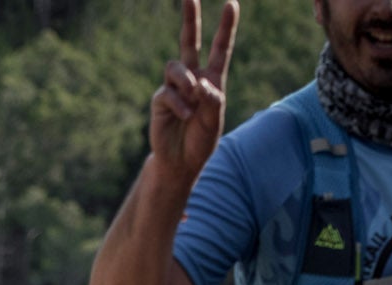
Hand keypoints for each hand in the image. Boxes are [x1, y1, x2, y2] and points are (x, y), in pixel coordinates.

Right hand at [149, 0, 237, 182]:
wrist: (180, 163)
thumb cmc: (200, 142)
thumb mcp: (214, 121)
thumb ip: (212, 100)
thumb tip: (199, 82)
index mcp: (213, 80)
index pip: (220, 49)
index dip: (226, 27)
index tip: (231, 4)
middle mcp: (193, 78)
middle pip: (190, 42)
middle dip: (190, 19)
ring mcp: (175, 88)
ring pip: (176, 66)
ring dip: (186, 79)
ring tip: (192, 96)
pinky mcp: (161, 99)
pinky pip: (168, 92)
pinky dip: (179, 104)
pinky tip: (185, 116)